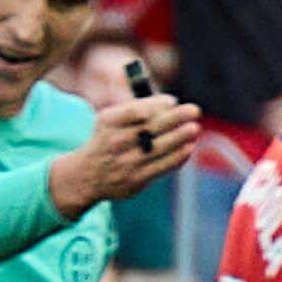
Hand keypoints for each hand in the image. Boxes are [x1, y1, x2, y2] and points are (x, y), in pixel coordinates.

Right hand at [49, 93, 201, 213]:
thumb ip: (135, 109)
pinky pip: (161, 167)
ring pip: (158, 148)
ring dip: (180, 137)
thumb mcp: (110, 120)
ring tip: (194, 128)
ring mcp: (126, 163)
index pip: (135, 111)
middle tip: (194, 110)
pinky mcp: (136, 180)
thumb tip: (171, 104)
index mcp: (109, 123)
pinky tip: (188, 147)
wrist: (87, 176)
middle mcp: (116, 142)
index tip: (172, 101)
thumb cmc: (108, 140)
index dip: (156, 104)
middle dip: (175, 118)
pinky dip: (177, 157)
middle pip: (150, 128)